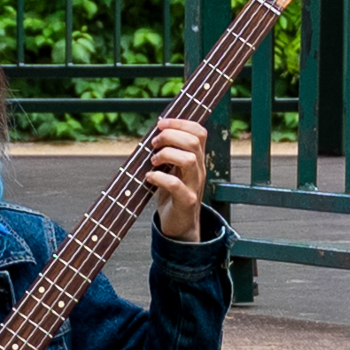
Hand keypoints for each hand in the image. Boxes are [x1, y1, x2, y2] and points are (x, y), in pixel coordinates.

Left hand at [143, 118, 209, 241]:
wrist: (180, 226)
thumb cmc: (172, 195)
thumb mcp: (172, 169)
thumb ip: (168, 152)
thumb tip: (154, 132)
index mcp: (196, 159)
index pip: (199, 132)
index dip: (180, 122)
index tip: (160, 123)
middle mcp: (199, 170)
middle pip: (194, 142)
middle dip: (170, 136)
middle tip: (154, 144)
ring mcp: (194, 186)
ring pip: (189, 160)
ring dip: (167, 154)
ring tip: (154, 161)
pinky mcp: (186, 201)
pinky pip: (176, 185)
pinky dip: (159, 177)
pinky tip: (149, 178)